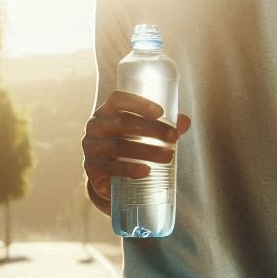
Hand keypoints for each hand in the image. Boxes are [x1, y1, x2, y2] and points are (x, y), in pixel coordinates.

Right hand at [82, 91, 191, 215]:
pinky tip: (146, 171)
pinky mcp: (92, 168)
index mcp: (106, 112)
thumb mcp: (140, 135)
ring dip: (147, 151)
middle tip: (174, 137)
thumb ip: (162, 126)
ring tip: (168, 156)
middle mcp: (95, 126)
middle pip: (123, 123)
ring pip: (120, 146)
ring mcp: (91, 147)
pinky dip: (130, 169)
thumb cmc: (126, 147)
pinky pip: (111, 168)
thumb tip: (185, 121)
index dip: (138, 103)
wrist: (105, 177)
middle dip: (152, 129)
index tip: (161, 112)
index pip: (118, 100)